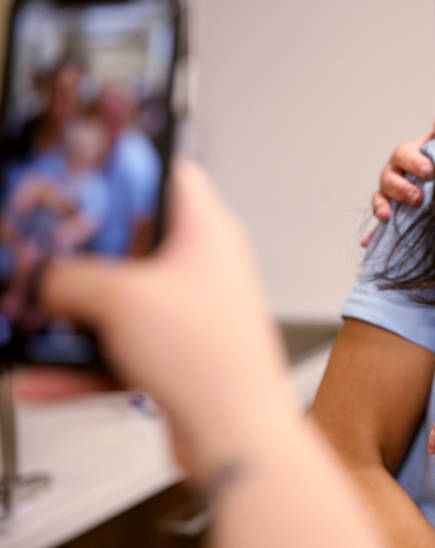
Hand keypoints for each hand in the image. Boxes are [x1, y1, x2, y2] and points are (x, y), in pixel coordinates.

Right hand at [39, 159, 296, 478]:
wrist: (236, 432)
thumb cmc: (213, 357)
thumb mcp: (122, 298)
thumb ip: (73, 279)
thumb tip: (50, 281)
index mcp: (208, 232)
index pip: (171, 174)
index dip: (129, 167)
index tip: (88, 173)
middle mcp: (204, 268)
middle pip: (133, 243)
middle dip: (83, 253)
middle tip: (46, 254)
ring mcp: (191, 313)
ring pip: (121, 302)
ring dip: (74, 315)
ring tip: (34, 320)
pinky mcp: (178, 354)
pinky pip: (121, 349)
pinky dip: (82, 363)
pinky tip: (42, 377)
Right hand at [362, 112, 434, 245]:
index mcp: (408, 155)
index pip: (406, 154)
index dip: (415, 162)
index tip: (430, 171)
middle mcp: (395, 173)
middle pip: (390, 177)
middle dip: (402, 188)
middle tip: (418, 198)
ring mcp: (390, 193)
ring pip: (381, 198)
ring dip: (382, 206)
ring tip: (388, 216)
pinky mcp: (390, 212)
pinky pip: (380, 222)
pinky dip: (372, 233)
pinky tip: (367, 243)